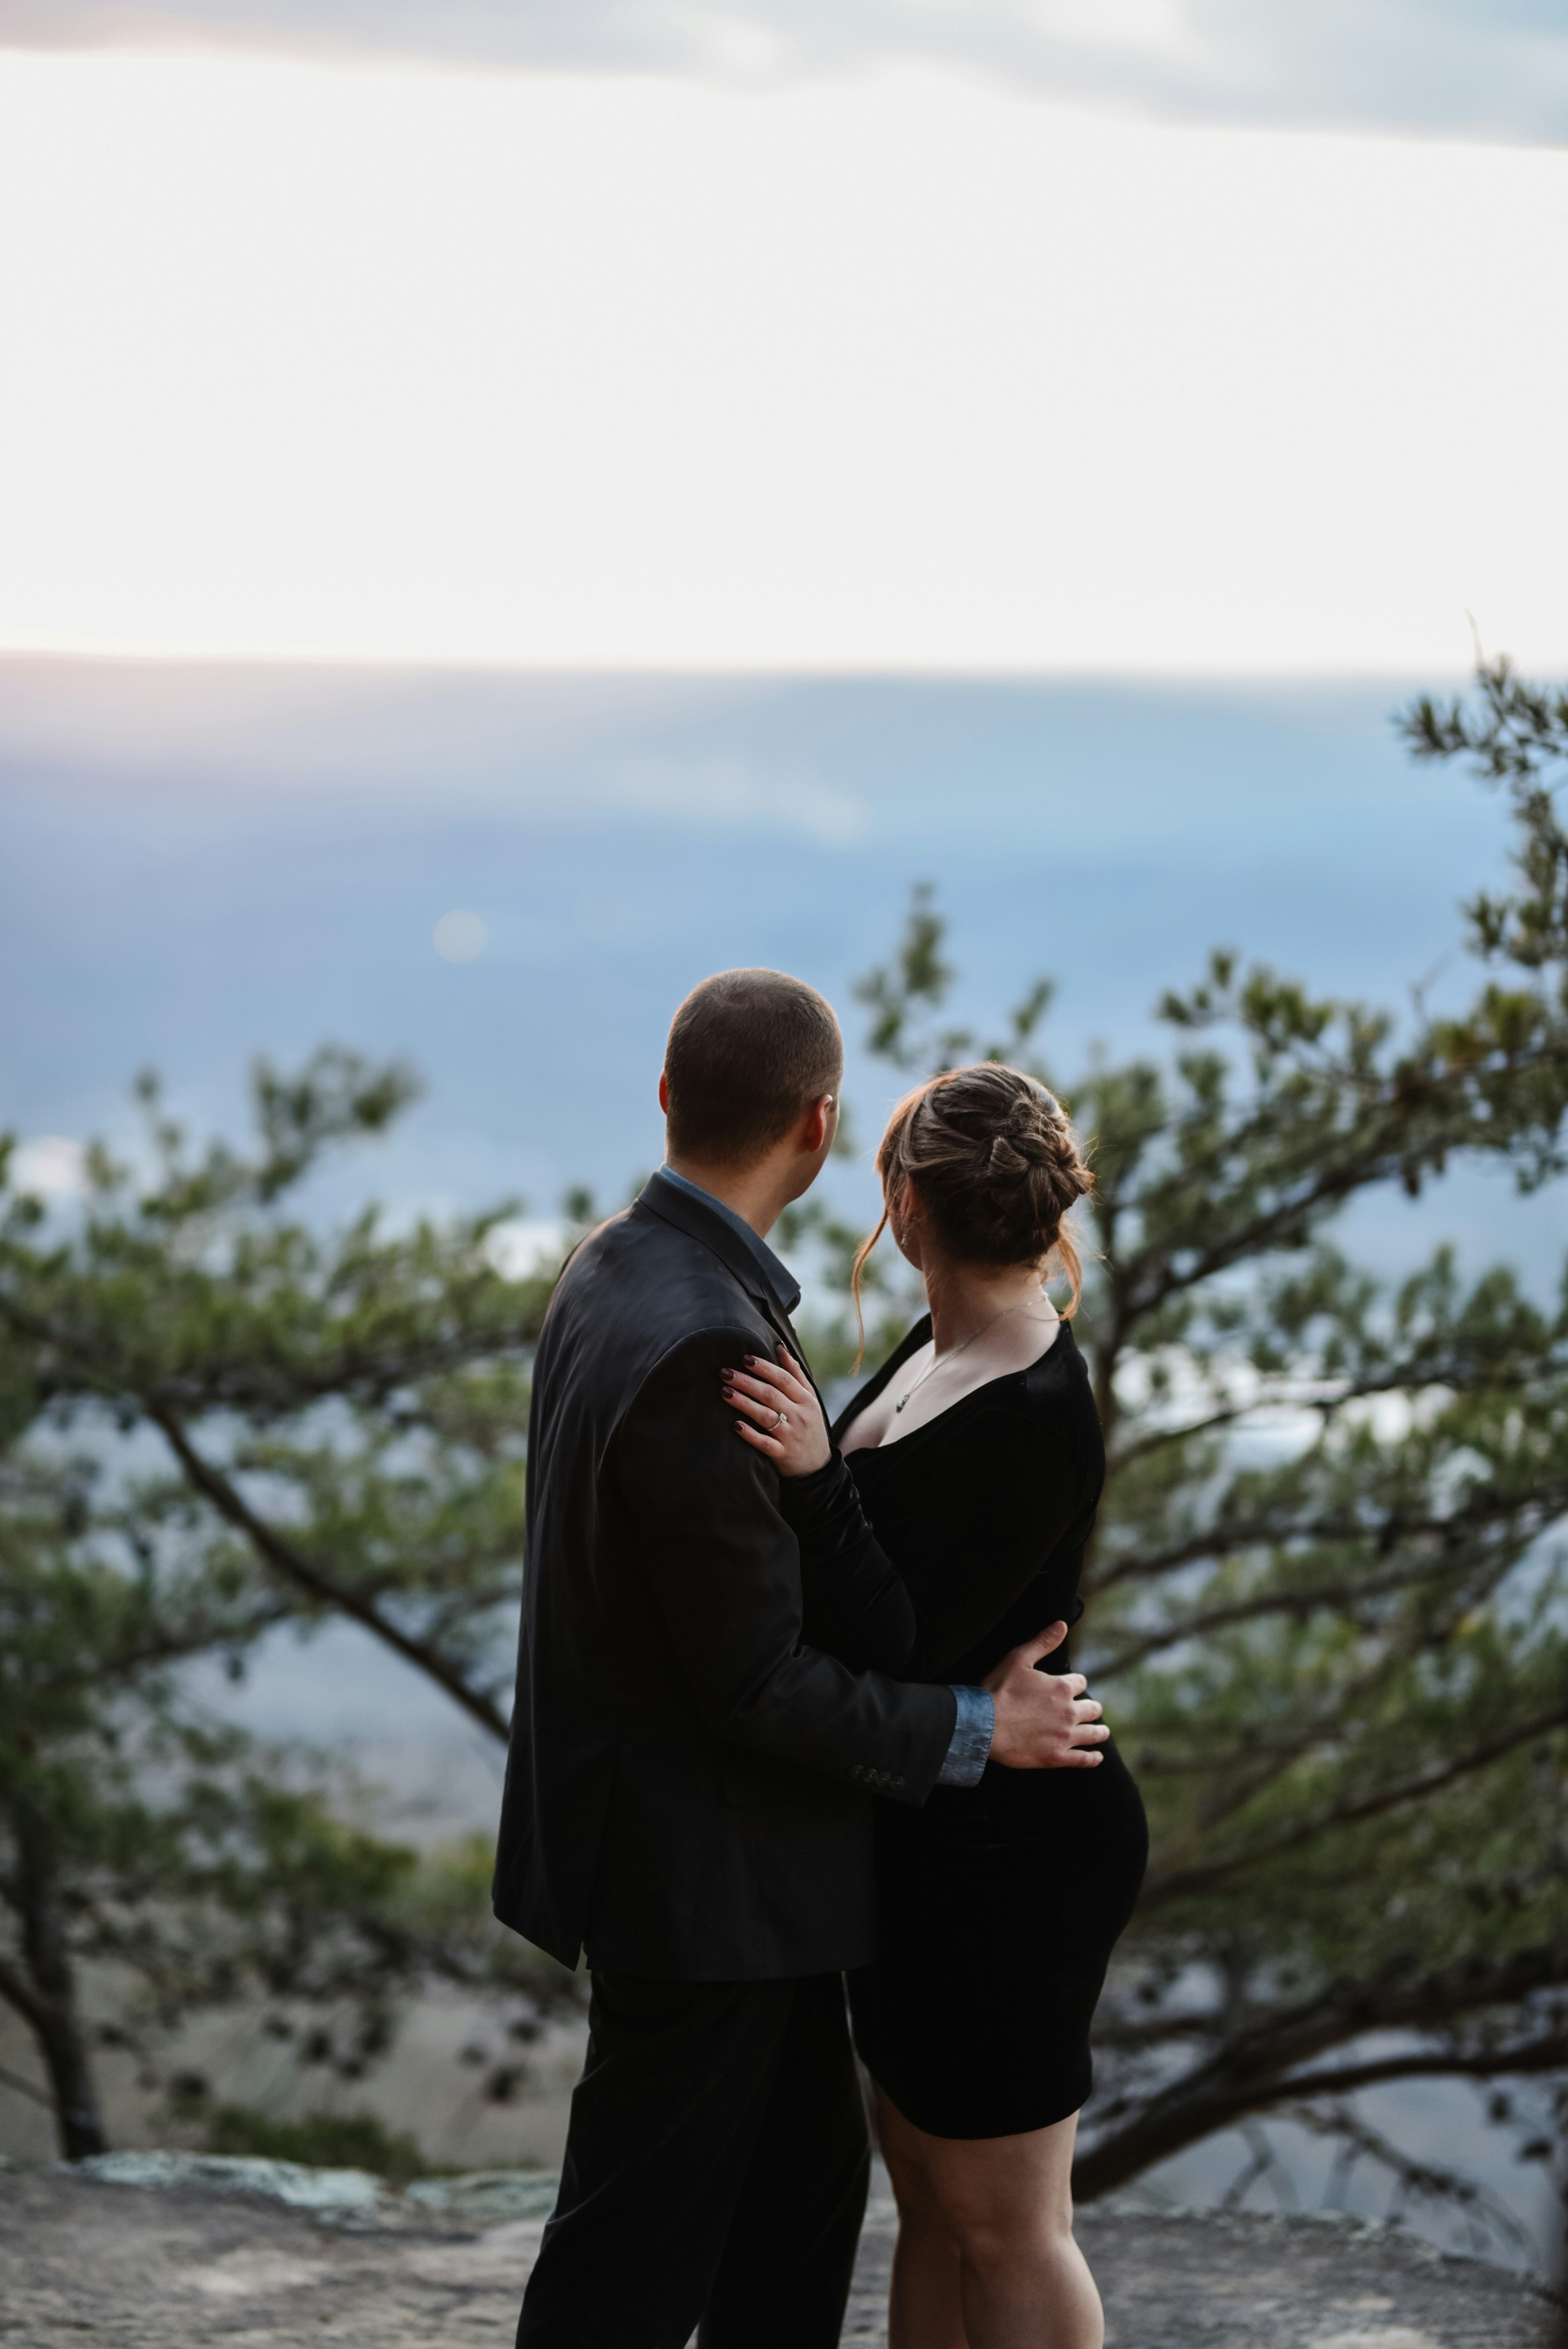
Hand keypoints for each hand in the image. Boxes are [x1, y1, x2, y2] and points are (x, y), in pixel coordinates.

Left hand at [721, 1344, 831, 1476]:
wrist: (817, 1466)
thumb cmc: (809, 1425)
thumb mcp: (809, 1399)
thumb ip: (795, 1374)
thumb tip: (780, 1348)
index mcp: (806, 1400)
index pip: (784, 1379)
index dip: (764, 1368)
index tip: (745, 1358)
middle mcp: (799, 1416)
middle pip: (771, 1395)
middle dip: (747, 1382)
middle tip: (725, 1372)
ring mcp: (790, 1436)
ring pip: (765, 1417)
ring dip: (744, 1403)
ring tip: (725, 1392)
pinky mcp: (782, 1454)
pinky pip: (765, 1444)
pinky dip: (751, 1434)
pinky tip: (736, 1425)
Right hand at [984, 1623, 1106, 1768]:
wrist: (982, 1725)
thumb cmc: (998, 1690)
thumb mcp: (1018, 1658)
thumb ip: (1043, 1642)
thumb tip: (1062, 1624)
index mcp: (1062, 1687)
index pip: (1080, 1682)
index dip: (1074, 1684)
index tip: (1069, 1688)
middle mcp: (1069, 1711)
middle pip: (1092, 1708)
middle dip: (1091, 1708)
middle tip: (1090, 1711)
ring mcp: (1065, 1736)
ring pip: (1094, 1733)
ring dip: (1100, 1731)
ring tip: (1102, 1732)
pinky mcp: (1057, 1757)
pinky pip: (1084, 1759)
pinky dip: (1093, 1758)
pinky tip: (1097, 1757)